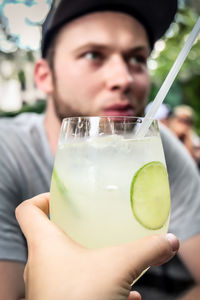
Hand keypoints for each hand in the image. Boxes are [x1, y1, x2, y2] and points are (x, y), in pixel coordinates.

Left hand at [16, 193, 178, 299]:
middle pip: (46, 235)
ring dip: (86, 259)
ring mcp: (46, 287)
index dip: (41, 199)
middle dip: (71, 228)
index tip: (61, 199)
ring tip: (110, 259)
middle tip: (89, 223)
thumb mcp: (120, 266)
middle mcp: (40, 264)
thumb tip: (169, 241)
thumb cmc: (82, 298)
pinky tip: (125, 295)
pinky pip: (75, 288)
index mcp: (45, 244)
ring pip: (63, 264)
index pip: (27, 211)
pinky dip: (96, 285)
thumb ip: (146, 249)